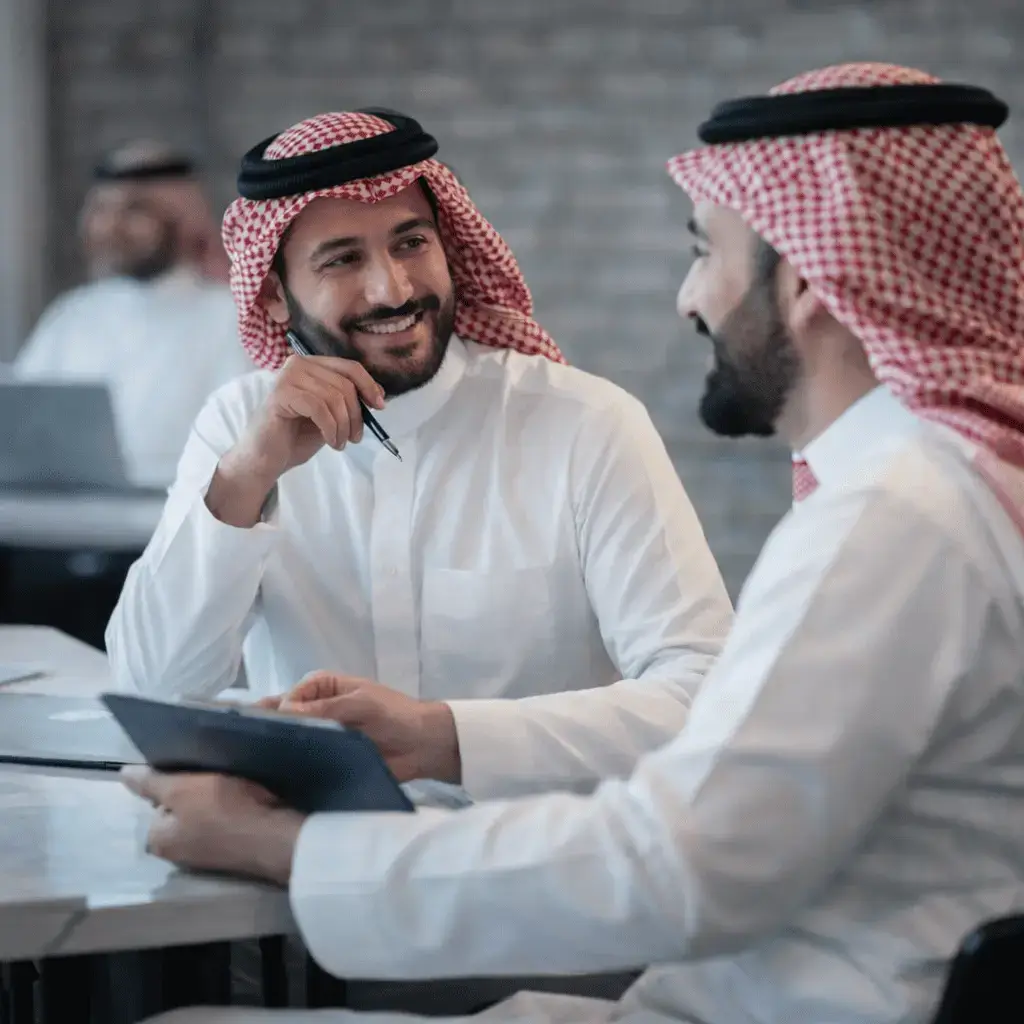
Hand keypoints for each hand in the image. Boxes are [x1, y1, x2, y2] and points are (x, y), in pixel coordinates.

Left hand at [121, 767, 305, 885]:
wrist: (274, 836)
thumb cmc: (222, 810)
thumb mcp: (181, 789)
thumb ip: (151, 782)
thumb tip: (123, 774)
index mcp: (158, 840)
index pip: (157, 799)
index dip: (175, 779)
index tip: (195, 767)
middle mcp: (177, 852)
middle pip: (181, 807)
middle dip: (195, 788)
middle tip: (214, 770)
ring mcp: (207, 853)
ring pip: (205, 812)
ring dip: (216, 796)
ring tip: (232, 778)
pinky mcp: (232, 849)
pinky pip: (225, 820)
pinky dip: (232, 807)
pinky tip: (245, 794)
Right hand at [207, 354, 385, 525]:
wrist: (266, 458)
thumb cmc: (297, 436)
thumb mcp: (332, 415)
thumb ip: (350, 400)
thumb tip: (379, 393)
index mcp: (312, 364)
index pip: (350, 367)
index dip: (369, 385)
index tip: (380, 407)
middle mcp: (298, 363)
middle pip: (345, 384)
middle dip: (357, 415)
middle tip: (355, 438)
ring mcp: (287, 376)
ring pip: (334, 397)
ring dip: (344, 426)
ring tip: (339, 443)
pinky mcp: (281, 394)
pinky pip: (320, 408)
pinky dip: (331, 428)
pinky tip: (331, 442)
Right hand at [259, 672, 460, 784]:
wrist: (421, 746)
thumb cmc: (395, 715)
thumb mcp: (362, 704)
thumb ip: (327, 708)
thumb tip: (285, 711)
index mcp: (322, 687)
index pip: (289, 696)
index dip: (276, 711)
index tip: (264, 730)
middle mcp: (316, 709)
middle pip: (284, 718)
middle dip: (269, 731)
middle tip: (250, 750)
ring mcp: (319, 736)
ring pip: (291, 742)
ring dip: (279, 752)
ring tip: (258, 769)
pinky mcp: (325, 759)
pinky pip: (304, 763)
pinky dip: (292, 769)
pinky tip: (277, 783)